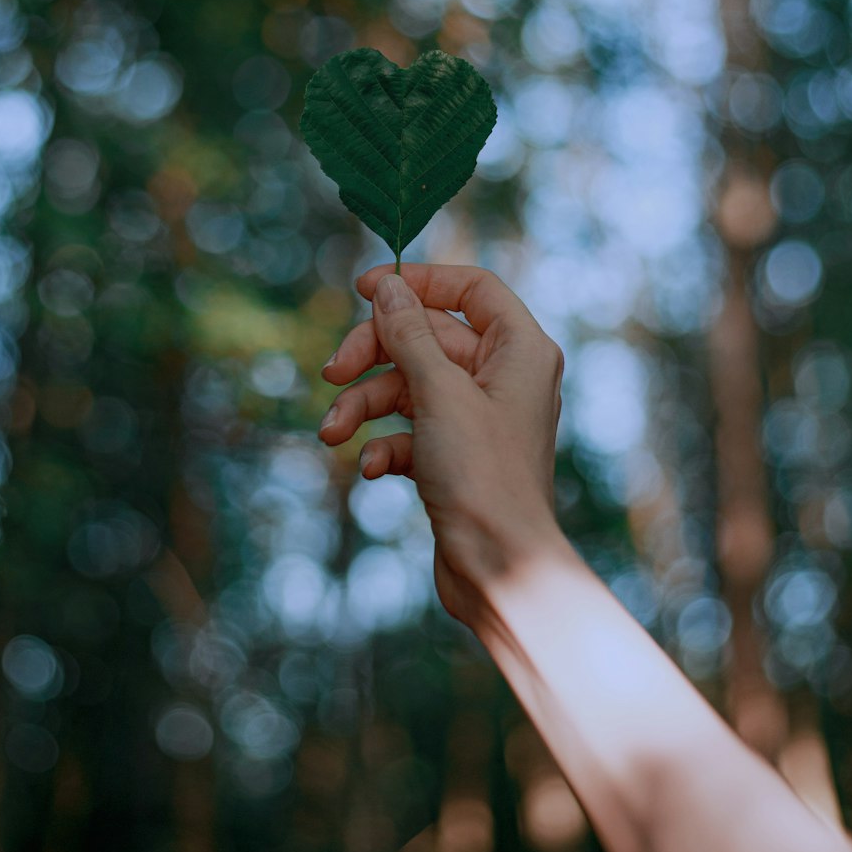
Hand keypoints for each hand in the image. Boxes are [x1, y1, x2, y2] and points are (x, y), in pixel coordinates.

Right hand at [318, 263, 566, 627]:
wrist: (498, 569)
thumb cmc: (483, 475)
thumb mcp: (439, 393)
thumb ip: (409, 334)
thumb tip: (389, 287)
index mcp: (519, 349)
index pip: (471, 288)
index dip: (419, 282)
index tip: (365, 288)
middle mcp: (502, 377)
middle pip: (426, 337)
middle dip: (374, 354)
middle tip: (333, 371)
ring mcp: (477, 418)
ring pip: (408, 387)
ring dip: (364, 405)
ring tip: (332, 433)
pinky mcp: (454, 456)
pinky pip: (409, 431)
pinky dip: (384, 444)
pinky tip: (371, 469)